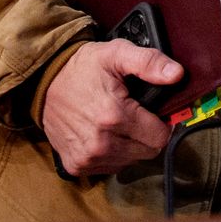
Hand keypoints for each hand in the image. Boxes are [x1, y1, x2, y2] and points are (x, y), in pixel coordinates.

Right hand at [42, 39, 181, 176]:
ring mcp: (87, 157)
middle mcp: (100, 143)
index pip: (161, 136)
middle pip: (148, 151)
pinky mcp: (76, 166)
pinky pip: (111, 168)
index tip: (154, 111)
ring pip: (131, 161)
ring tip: (119, 124)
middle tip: (136, 115)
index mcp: (114, 116)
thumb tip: (177, 74)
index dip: (163, 123)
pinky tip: (105, 135)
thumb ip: (149, 62)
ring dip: (132, 146)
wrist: (43, 82)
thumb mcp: (117, 53)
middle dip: (148, 134)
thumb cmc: (83, 68)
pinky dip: (114, 154)